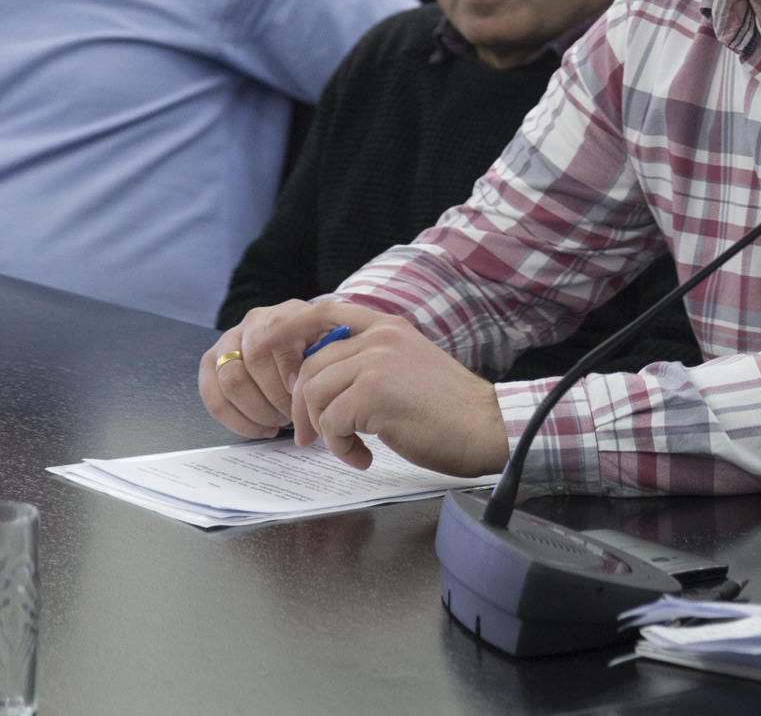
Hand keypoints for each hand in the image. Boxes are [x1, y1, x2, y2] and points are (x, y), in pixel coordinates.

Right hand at [200, 300, 395, 437]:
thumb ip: (330, 356)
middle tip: (295, 417)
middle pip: (253, 364)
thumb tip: (308, 387)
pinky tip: (263, 429)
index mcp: (286, 315)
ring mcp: (228, 341)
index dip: (290, 377)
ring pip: (231, 382)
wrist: (309, 342)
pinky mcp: (212, 364)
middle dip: (275, 398)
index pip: (277, 346)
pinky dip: (237, 420)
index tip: (304, 397)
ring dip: (257, 410)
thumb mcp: (339, 346)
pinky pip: (213, 396)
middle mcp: (253, 323)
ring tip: (281, 423)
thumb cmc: (328, 350)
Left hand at [292, 316, 509, 476]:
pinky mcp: (374, 394)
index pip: (324, 313)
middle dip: (302, 406)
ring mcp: (376, 363)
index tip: (265, 349)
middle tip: (310, 437)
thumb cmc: (451, 408)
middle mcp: (380, 337)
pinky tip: (363, 457)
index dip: (288, 329)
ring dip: (323, 431)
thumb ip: (370, 361)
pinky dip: (341, 448)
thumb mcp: (408, 366)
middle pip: (310, 365)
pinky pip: (331, 423)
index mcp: (388, 327)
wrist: (486, 426)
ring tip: (348, 448)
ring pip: (315, 394)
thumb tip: (320, 379)